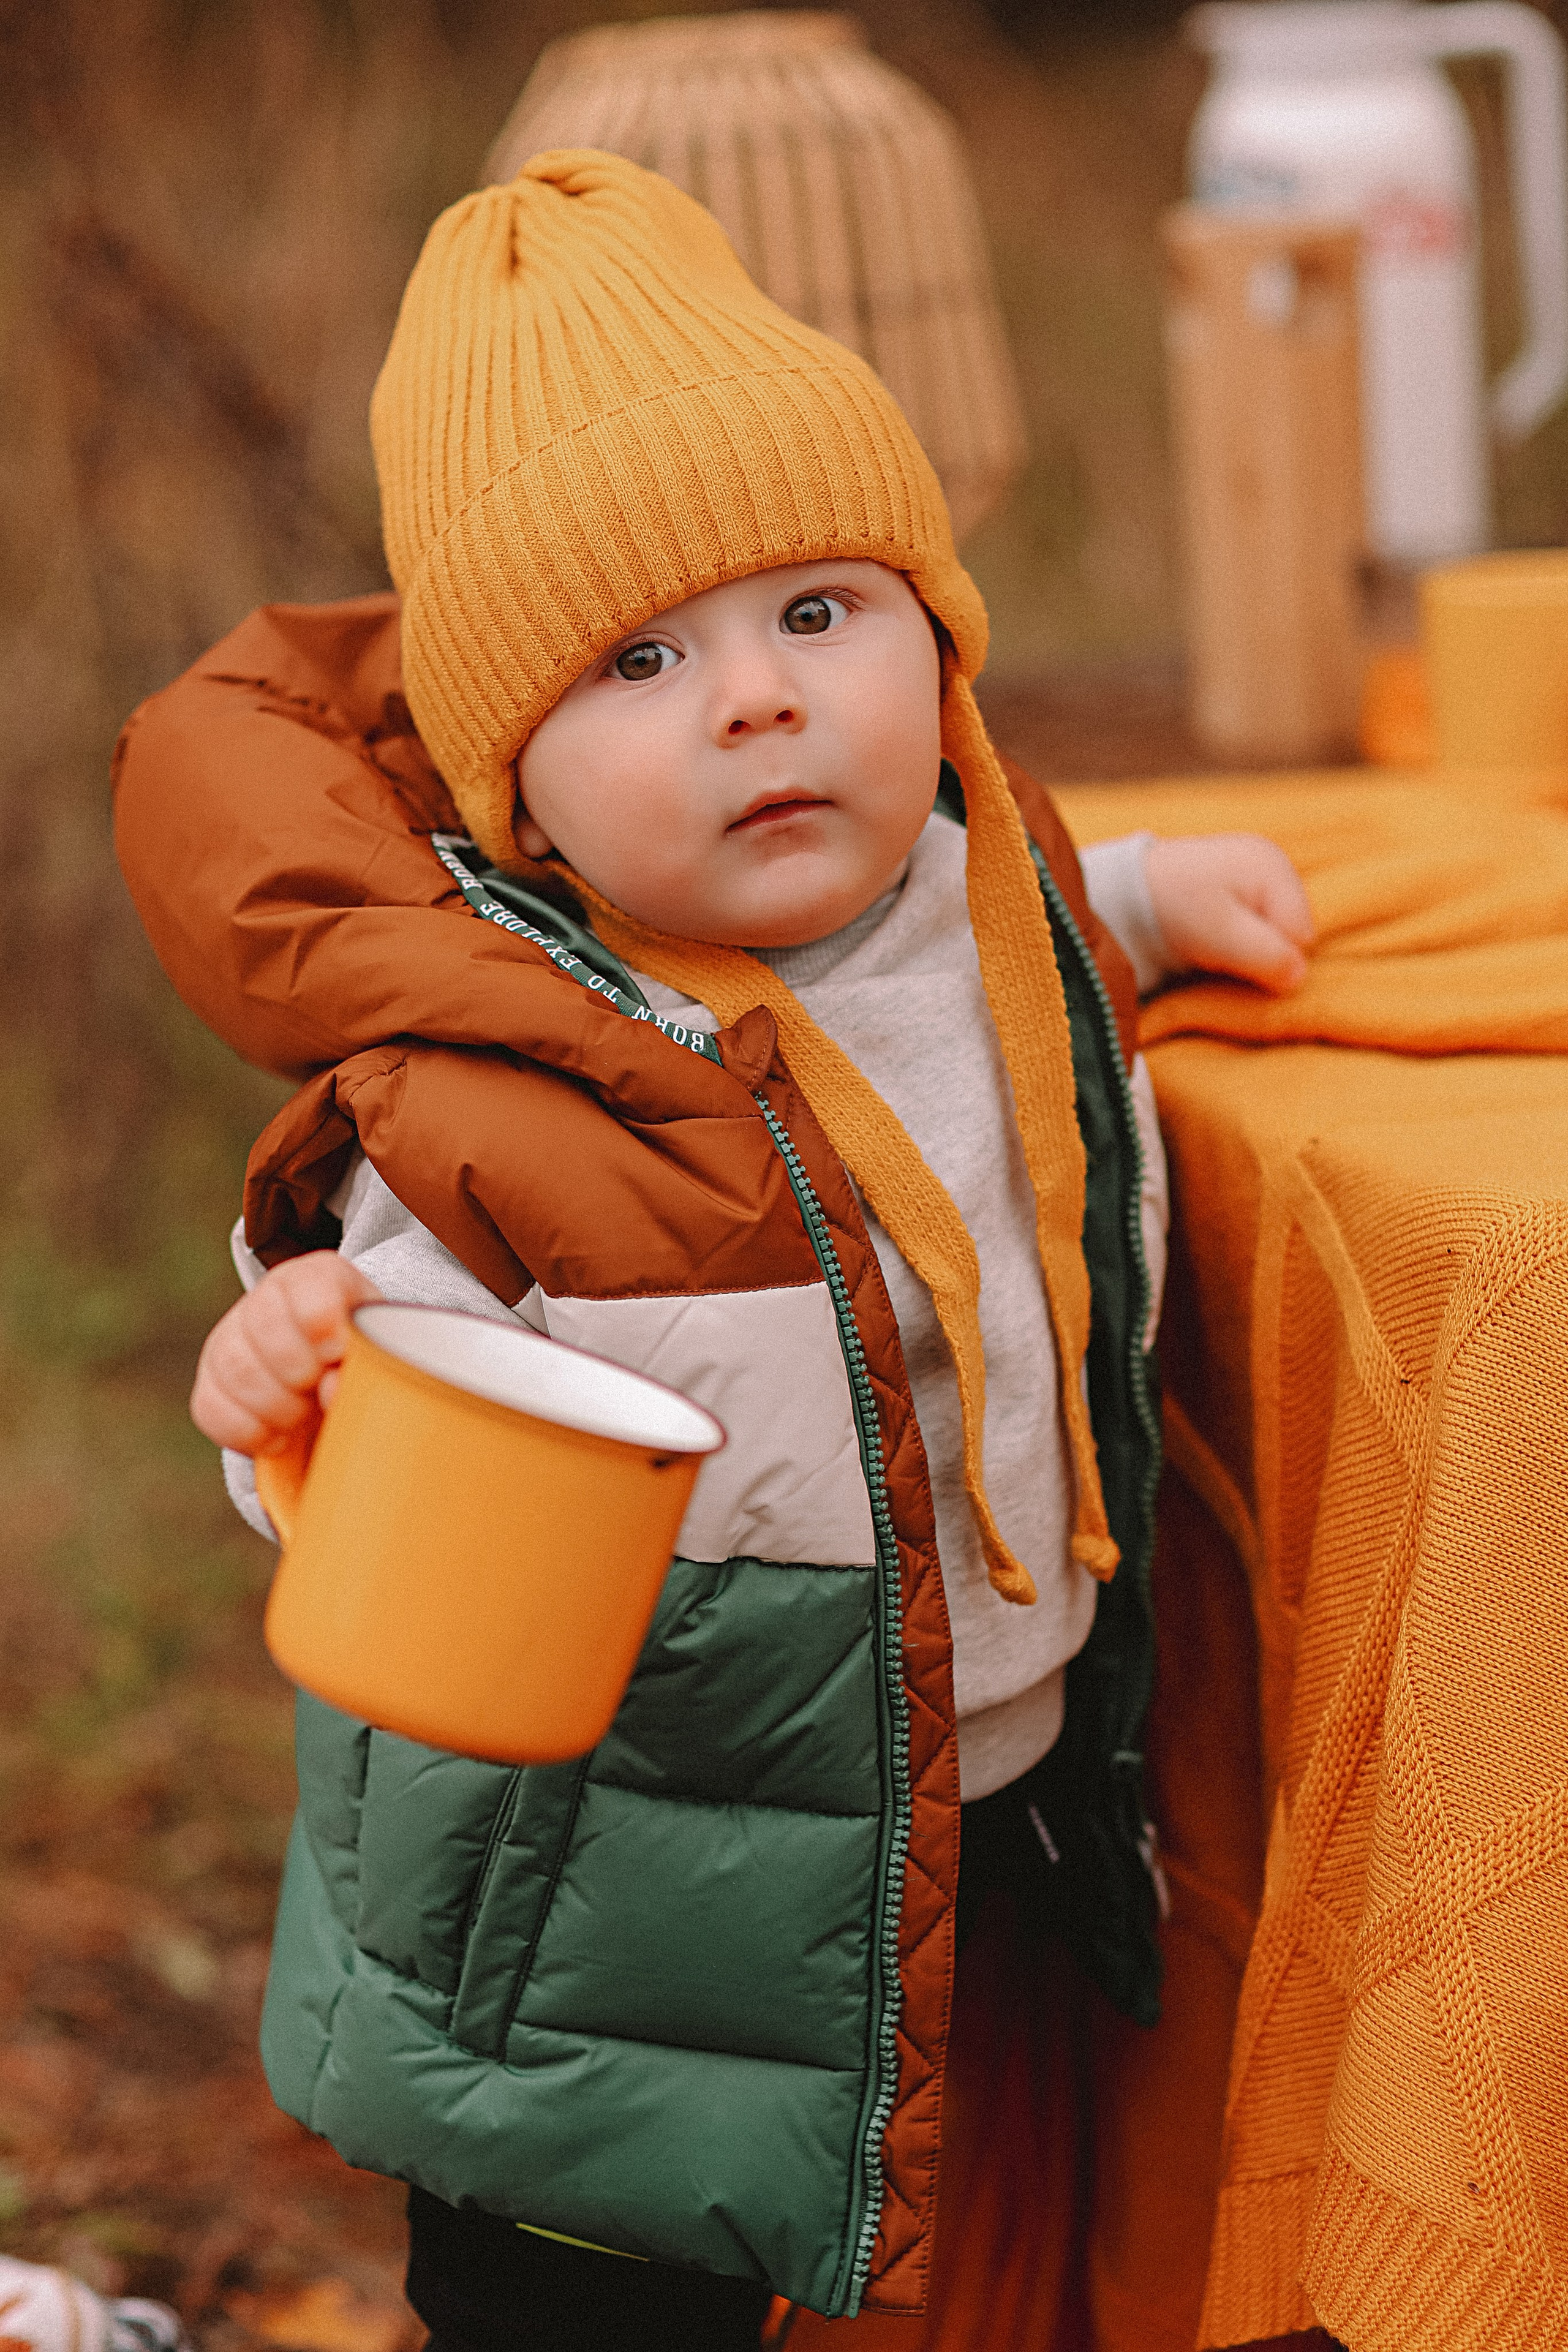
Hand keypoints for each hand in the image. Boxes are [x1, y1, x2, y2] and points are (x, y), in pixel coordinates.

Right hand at [191, 1252, 381, 1455]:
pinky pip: (211, 1407)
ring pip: (234, 1366)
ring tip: (305, 1417)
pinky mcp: (212, 1382)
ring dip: (276, 1406)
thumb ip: (369, 1367)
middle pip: (264, 1323)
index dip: (320, 1321)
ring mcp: (234, 1337)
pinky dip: (247, 1432)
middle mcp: (270, 1298)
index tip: (336, 1353)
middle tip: (324, 1394)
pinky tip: (279, 1437)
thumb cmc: (369, 1365)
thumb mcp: (383, 1357)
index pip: (309, 1283)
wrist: (340, 1386)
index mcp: (322, 1279)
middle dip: (298, 1371)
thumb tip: (332, 1389)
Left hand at [1145, 833, 1313, 993]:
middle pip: (1292, 936)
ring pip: (1276, 937)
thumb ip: (1267, 956)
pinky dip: (1239, 943)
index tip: (1233, 956)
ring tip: (1212, 942)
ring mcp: (1259, 878)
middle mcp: (1274, 868)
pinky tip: (1212, 937)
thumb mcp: (1223, 935)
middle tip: (1220, 951)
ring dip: (1249, 952)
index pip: (1302, 937)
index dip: (1272, 959)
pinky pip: (1259, 930)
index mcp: (1274, 869)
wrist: (1127, 893)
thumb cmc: (1176, 909)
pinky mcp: (1244, 893)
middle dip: (1262, 954)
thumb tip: (1301, 979)